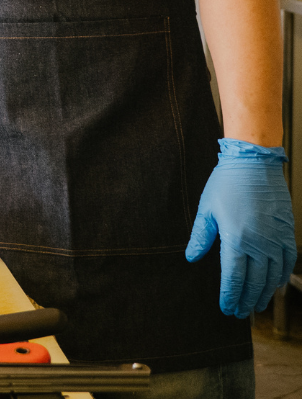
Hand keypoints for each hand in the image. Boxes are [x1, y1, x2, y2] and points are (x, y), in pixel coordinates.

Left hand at [185, 138, 296, 316]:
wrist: (254, 163)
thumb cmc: (226, 183)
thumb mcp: (206, 209)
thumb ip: (200, 236)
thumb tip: (191, 257)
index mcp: (236, 238)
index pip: (233, 278)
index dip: (230, 296)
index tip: (226, 309)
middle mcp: (259, 244)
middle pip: (254, 282)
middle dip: (246, 301)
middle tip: (240, 314)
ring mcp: (275, 240)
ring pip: (272, 278)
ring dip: (264, 294)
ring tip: (255, 306)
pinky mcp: (286, 233)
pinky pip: (287, 263)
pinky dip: (281, 278)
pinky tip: (274, 286)